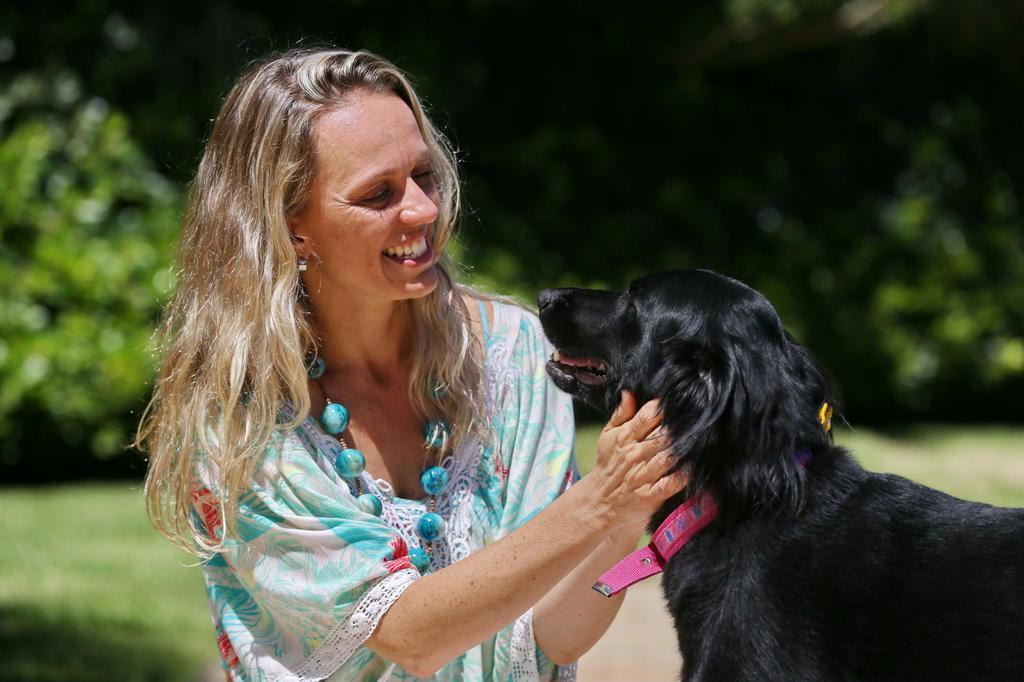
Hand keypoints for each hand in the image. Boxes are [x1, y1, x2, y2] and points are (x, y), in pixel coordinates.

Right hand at [583, 390, 687, 530]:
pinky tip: (693, 467)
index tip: (682, 400)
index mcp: (625, 437)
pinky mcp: (650, 496)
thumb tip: (630, 391)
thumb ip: (620, 414)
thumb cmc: (608, 465)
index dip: (665, 407)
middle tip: (701, 416)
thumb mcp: (607, 436)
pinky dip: (683, 476)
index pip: (647, 416)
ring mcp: (642, 475)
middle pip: (662, 435)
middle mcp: (635, 454)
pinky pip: (671, 484)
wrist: (599, 502)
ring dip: (684, 449)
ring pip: (668, 457)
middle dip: (681, 427)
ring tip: (703, 439)